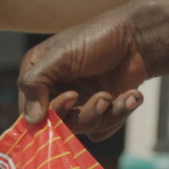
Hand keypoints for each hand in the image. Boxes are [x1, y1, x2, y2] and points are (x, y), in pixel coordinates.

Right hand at [16, 4, 149, 138]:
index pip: (30, 110)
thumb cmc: (96, 38)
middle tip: (103, 98)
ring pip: (83, 129)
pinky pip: (103, 130)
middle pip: (59, 126)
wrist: (138, 39)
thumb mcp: (60, 55)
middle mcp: (56, 93)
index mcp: (38, 77)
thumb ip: (36, 83)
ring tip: (119, 95)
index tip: (71, 97)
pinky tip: (130, 96)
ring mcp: (79, 104)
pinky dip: (118, 115)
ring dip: (104, 114)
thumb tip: (30, 119)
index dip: (49, 113)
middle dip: (84, 115)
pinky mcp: (102, 112)